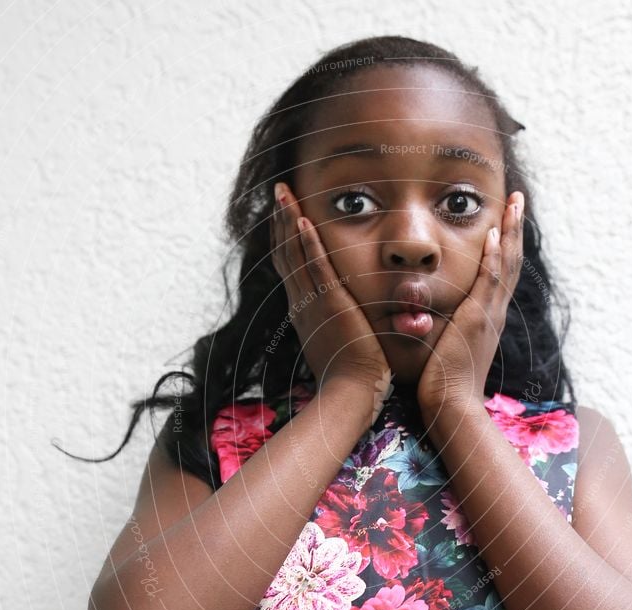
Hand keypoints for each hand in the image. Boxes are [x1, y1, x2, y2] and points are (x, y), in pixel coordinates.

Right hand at [270, 182, 391, 397]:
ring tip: (284, 191)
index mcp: (304, 312)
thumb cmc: (352, 378)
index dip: (286, 238)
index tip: (285, 214)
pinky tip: (301, 218)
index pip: (291, 266)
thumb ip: (340, 326)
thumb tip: (348, 317)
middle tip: (279, 191)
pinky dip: (306, 242)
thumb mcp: (340, 345)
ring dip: (288, 219)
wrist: (350, 396)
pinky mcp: (329, 305)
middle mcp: (301, 304)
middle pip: (285, 253)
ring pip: (294, 253)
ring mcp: (312, 303)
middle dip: (281, 220)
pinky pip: (315, 266)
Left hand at [416, 191, 524, 421]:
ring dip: (511, 231)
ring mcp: (489, 315)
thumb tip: (429, 312)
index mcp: (487, 316)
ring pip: (507, 264)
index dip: (506, 243)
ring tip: (515, 202)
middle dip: (515, 227)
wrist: (452, 406)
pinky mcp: (477, 320)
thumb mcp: (447, 345)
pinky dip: (495, 257)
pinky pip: (490, 282)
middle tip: (519, 198)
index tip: (506, 217)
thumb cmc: (443, 382)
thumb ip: (444, 324)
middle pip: (511, 260)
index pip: (500, 271)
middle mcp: (494, 311)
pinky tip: (495, 234)